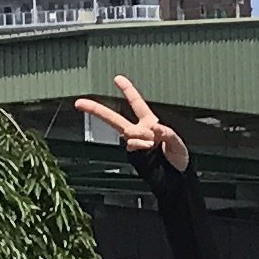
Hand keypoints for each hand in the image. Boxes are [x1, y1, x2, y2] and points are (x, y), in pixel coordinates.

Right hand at [70, 72, 188, 172]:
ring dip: (139, 134)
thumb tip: (154, 127)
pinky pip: (132, 145)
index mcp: (150, 124)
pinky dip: (141, 145)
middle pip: (114, 119)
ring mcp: (135, 144)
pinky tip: (150, 148)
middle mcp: (139, 132)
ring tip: (153, 142)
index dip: (128, 90)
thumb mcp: (178, 144)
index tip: (117, 78)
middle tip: (79, 103)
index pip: (137, 104)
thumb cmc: (178, 160)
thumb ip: (167, 133)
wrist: (176, 180)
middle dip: (96, 110)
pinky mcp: (133, 155)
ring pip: (127, 133)